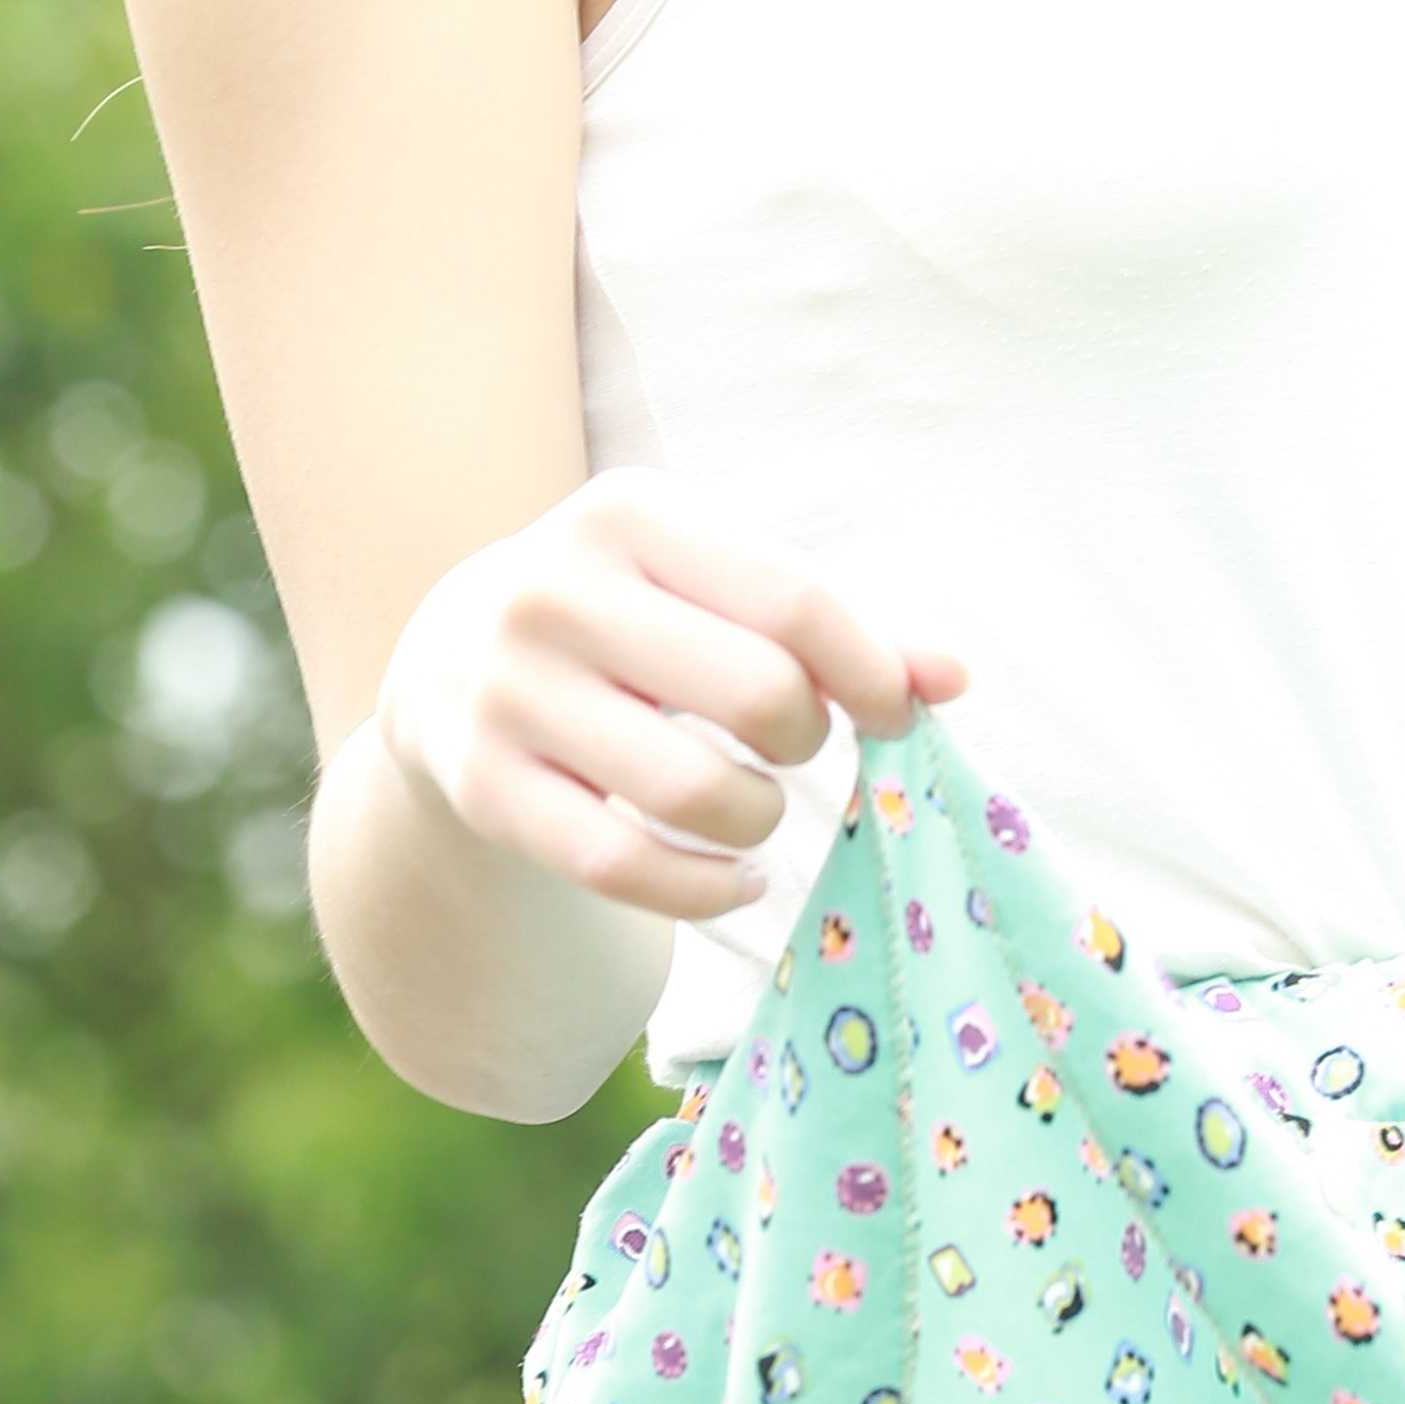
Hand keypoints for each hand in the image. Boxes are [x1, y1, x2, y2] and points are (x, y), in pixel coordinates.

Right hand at [374, 473, 969, 924]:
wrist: (448, 662)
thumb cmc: (630, 617)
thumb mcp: (712, 585)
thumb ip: (839, 624)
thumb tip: (956, 678)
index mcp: (627, 514)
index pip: (793, 600)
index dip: (871, 670)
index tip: (895, 712)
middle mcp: (553, 592)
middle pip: (758, 694)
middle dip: (809, 737)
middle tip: (796, 742)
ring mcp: (507, 693)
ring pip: (695, 792)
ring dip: (760, 819)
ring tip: (756, 807)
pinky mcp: (482, 788)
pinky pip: (625, 868)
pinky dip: (707, 889)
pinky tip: (737, 877)